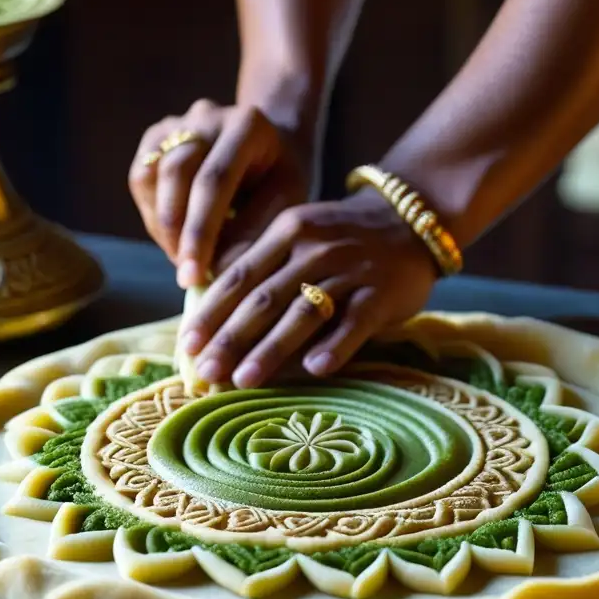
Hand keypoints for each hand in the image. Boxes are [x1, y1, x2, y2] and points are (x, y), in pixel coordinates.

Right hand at [128, 99, 311, 288]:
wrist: (273, 147)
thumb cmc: (282, 181)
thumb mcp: (288, 204)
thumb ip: (255, 232)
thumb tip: (217, 269)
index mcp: (247, 125)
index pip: (214, 180)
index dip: (199, 232)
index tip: (193, 275)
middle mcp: (207, 116)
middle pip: (176, 172)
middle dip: (176, 232)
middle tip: (186, 275)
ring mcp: (177, 123)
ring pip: (149, 176)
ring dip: (161, 227)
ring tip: (184, 259)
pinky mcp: (155, 138)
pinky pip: (141, 178)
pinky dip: (153, 215)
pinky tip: (175, 239)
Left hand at [178, 190, 439, 388]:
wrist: (411, 219)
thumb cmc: (341, 239)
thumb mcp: (297, 234)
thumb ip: (261, 264)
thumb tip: (210, 309)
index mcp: (285, 231)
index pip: (239, 276)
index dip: (211, 312)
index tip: (187, 345)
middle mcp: (314, 248)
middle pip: (264, 297)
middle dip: (231, 337)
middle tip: (206, 371)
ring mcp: (350, 270)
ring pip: (303, 311)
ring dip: (271, 348)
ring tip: (244, 379)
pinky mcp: (381, 293)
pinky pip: (355, 322)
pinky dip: (335, 345)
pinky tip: (314, 369)